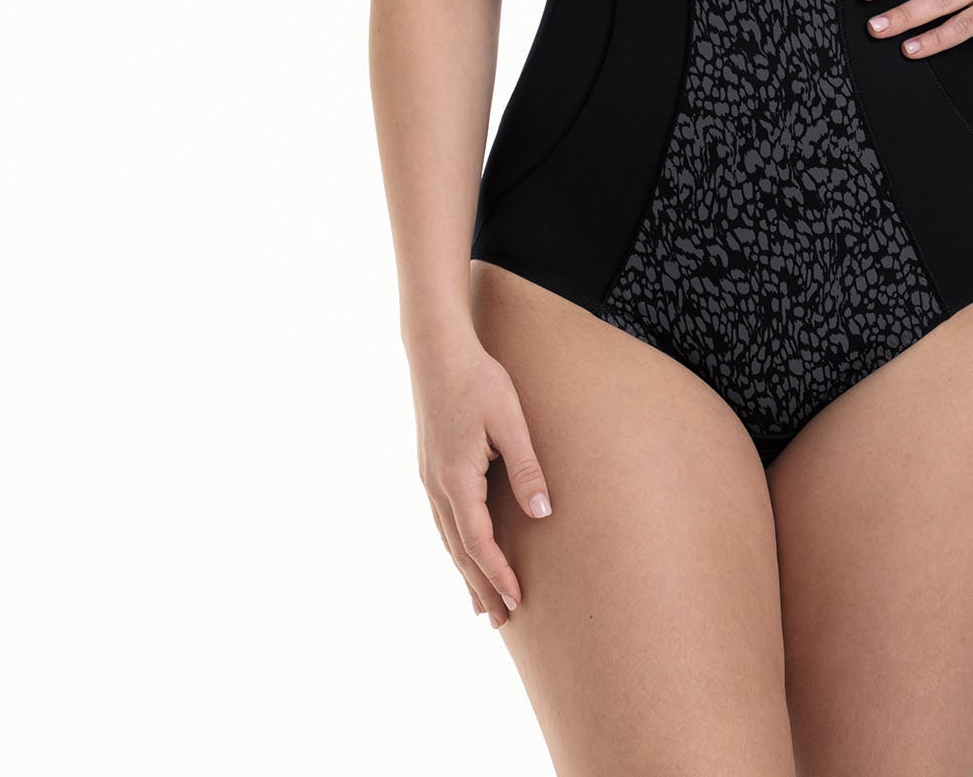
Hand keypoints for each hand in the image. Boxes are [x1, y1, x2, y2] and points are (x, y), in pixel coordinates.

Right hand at [411, 338, 552, 630]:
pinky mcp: (430, 469)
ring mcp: (429, 479)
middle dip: (481, 587)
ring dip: (466, 573)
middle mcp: (436, 486)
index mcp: (456, 479)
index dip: (498, 574)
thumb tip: (543, 513)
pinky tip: (463, 556)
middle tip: (501, 622)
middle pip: (460, 550)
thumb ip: (525, 466)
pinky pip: (443, 521)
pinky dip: (456, 547)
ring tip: (481, 605)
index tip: (517, 601)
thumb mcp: (509, 420)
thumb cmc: (478, 380)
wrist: (436, 351)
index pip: (479, 542)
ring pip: (448, 539)